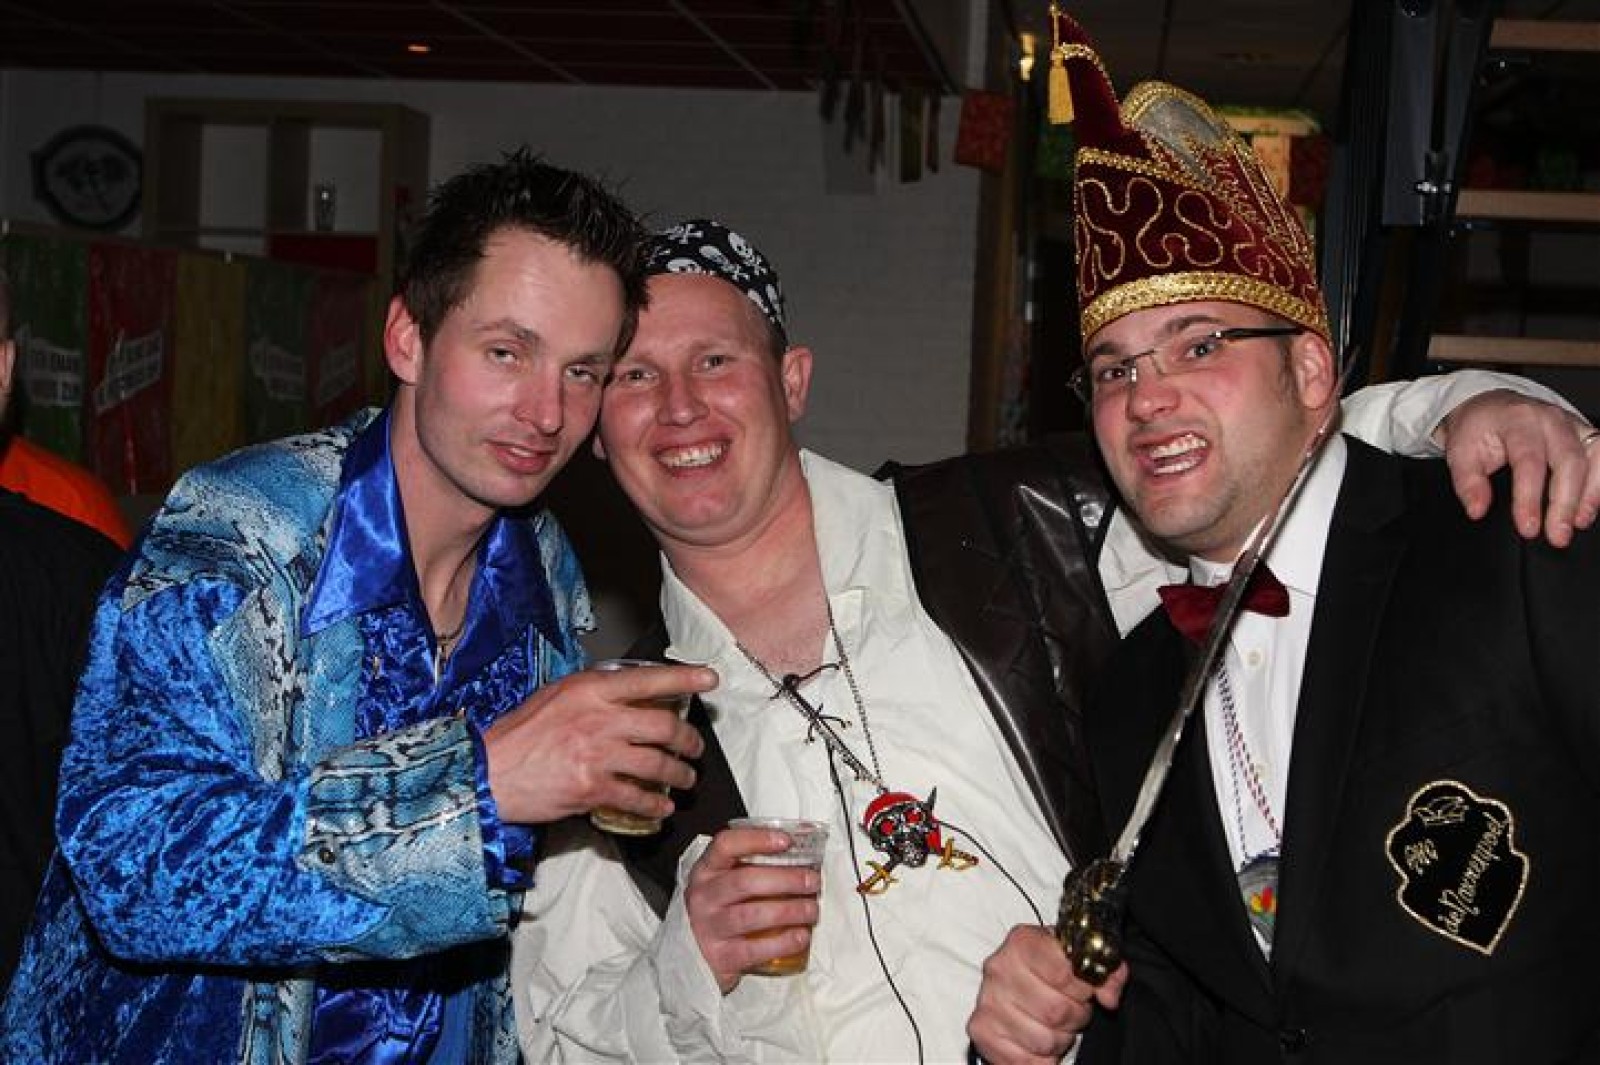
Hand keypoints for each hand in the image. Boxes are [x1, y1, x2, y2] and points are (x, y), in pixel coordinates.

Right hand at [481, 662, 711, 824]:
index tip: (709, 679)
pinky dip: (656, 805)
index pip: (648, 679)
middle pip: (664, 727)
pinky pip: (638, 798)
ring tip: (686, 779)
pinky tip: (662, 807)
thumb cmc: (519, 734)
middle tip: (696, 748)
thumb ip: (593, 695)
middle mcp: (598, 719)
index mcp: (590, 690)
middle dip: (690, 740)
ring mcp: (597, 755)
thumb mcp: (556, 697)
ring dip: (680, 774)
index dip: (684, 679)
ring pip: (658, 764)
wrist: (488, 772)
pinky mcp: (592, 789)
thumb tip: (629, 696)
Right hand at [683, 826, 821, 993]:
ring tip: (812, 910)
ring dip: (789, 911)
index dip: (757, 840)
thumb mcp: (725, 880)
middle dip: (785, 879)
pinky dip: (783, 942)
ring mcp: (709, 927)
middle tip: (812, 881)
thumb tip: (802, 850)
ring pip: (752, 915)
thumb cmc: (720, 908)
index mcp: (706, 870)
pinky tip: (801, 936)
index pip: (726, 845)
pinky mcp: (720, 957)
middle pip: (745, 881)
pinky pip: (755, 949)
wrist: (691, 953)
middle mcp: (704, 896)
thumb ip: (752, 865)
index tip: (787, 841)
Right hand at [967, 924, 1127, 1064]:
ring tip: (1054, 1025)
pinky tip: (1039, 1040)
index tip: (1085, 989)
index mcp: (1023, 942)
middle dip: (1074, 1016)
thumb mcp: (1079, 959)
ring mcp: (988, 1001)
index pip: (1064, 973)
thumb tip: (1109, 997)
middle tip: (1073, 1010)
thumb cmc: (1048, 972)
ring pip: (1044, 1040)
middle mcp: (1000, 969)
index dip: (1083, 988)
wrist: (1016, 985)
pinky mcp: (982, 1031)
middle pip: (1056, 1011)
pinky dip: (1041, 1059)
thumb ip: (1105, 972)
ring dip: (1059, 1039)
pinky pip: (1026, 1061)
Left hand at [1438, 389, 1599, 546]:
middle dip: (1565, 503)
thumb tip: (1477, 510)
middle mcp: (1551, 419)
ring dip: (1590, 494)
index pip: (1529, 462)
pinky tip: (1588, 508)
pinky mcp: (1585, 433)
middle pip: (1569, 461)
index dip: (1530, 498)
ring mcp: (1573, 424)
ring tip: (1577, 523)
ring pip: (1595, 457)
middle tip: (1557, 535)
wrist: (1491, 405)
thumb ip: (1468, 482)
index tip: (1528, 527)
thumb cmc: (1479, 428)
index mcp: (1518, 420)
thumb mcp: (1461, 451)